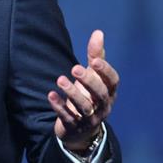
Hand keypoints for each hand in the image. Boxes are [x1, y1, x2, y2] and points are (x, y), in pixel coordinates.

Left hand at [47, 30, 119, 152]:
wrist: (81, 129)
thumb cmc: (89, 96)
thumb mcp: (93, 76)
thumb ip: (96, 56)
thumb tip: (98, 32)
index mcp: (110, 92)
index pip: (112, 81)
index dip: (105, 71)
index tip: (93, 60)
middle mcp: (103, 106)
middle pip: (99, 95)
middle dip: (88, 81)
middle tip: (74, 68)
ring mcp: (90, 118)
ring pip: (84, 107)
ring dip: (72, 93)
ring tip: (60, 80)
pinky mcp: (75, 126)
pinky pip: (68, 117)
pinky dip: (59, 107)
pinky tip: (50, 95)